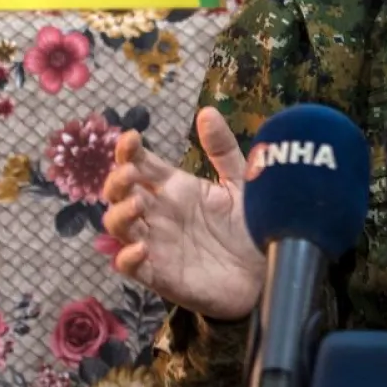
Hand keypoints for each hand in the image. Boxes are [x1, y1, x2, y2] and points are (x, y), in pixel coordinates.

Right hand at [101, 106, 264, 319]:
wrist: (270, 270)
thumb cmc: (253, 224)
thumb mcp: (241, 182)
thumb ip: (223, 150)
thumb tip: (207, 111)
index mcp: (176, 188)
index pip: (141, 165)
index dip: (128, 152)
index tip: (130, 138)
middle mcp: (160, 213)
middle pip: (120, 194)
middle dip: (116, 182)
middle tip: (129, 173)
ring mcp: (157, 244)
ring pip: (119, 228)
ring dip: (119, 215)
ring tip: (136, 206)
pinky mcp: (162, 275)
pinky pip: (132, 268)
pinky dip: (128, 258)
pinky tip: (140, 249)